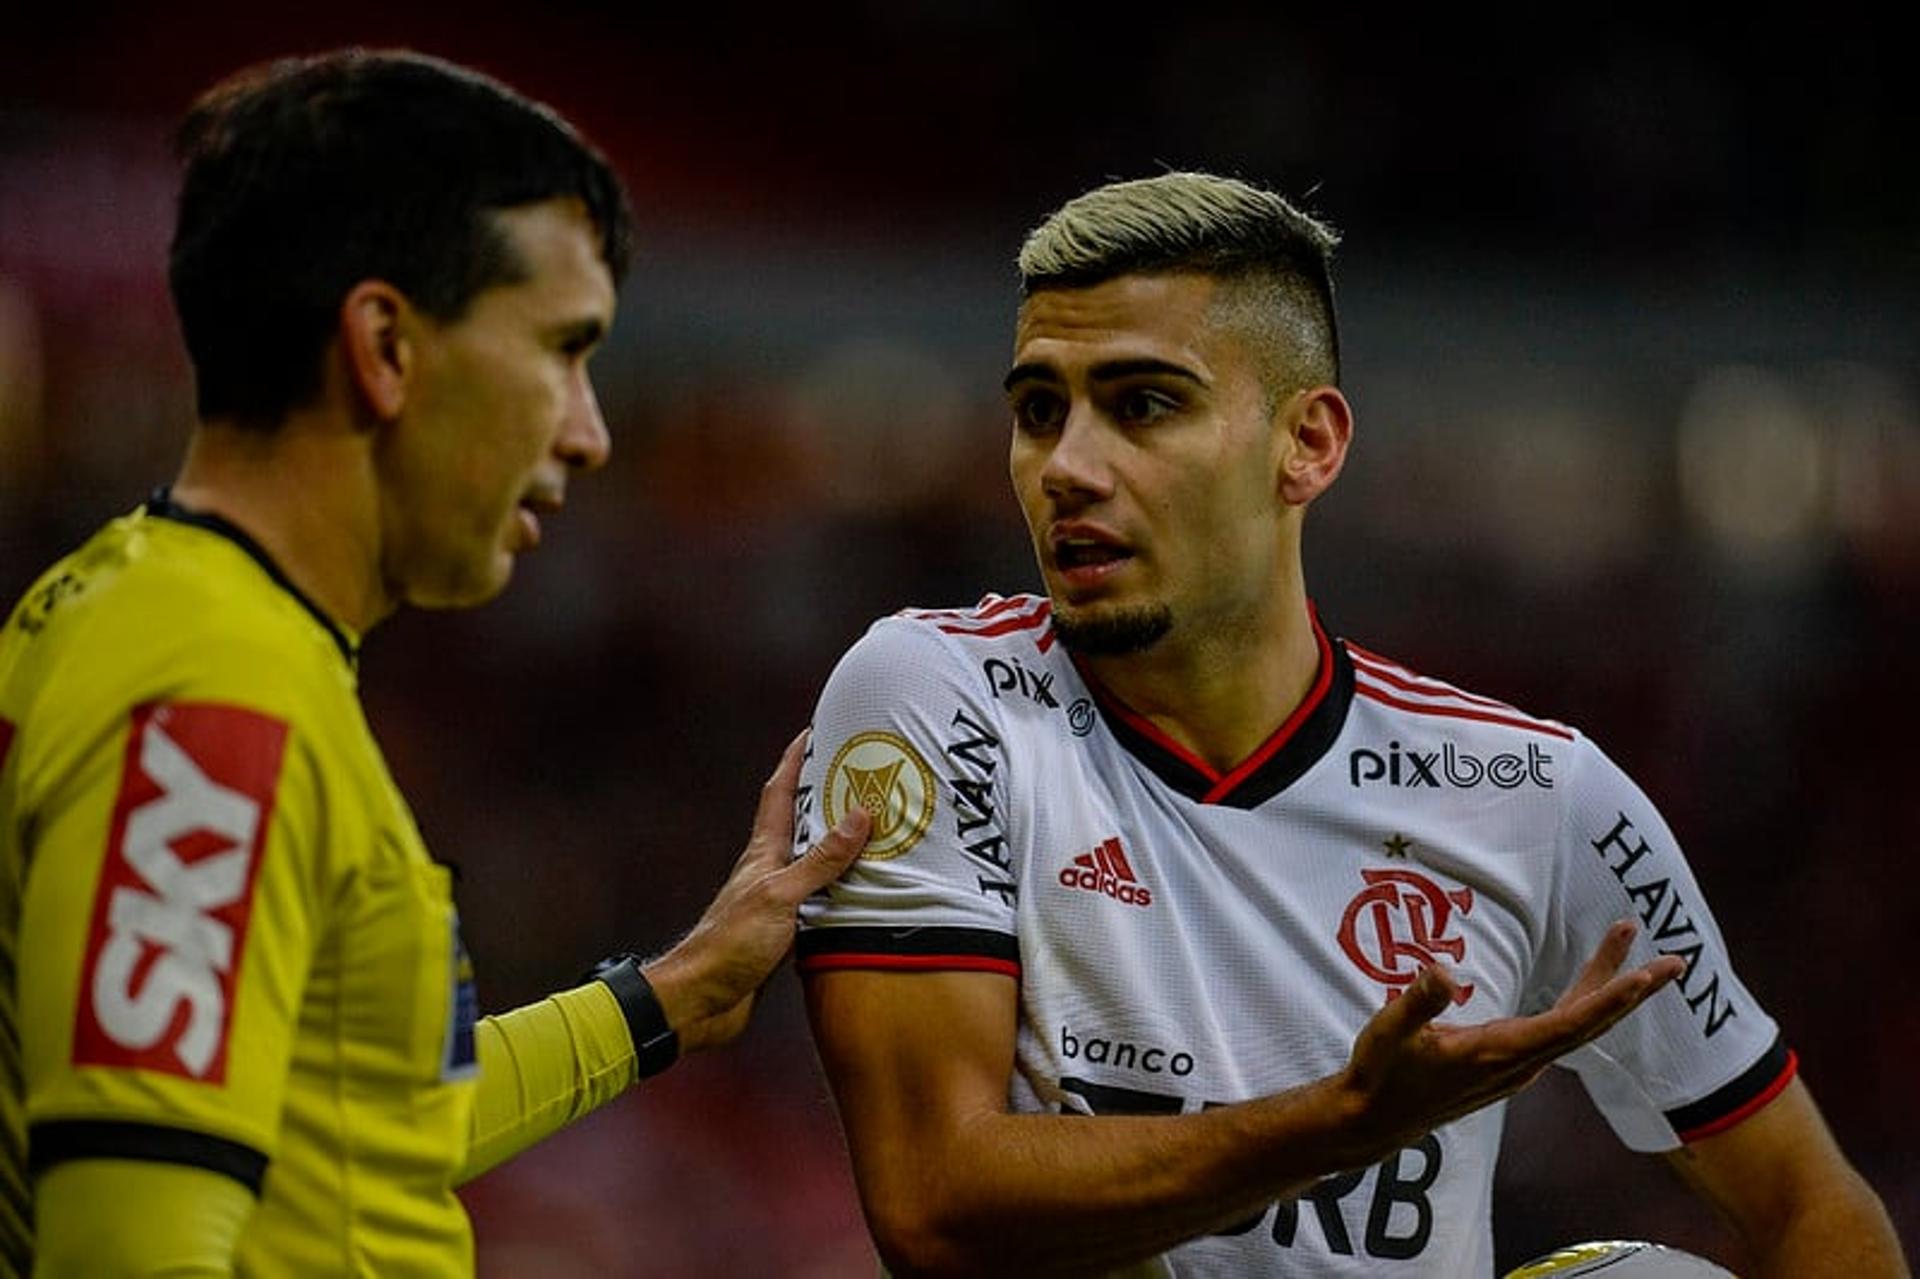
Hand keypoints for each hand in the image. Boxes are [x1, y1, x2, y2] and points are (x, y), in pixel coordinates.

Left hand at [643, 731, 869, 1053]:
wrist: (701, 999)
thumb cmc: (730, 944)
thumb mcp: (781, 896)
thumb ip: (821, 860)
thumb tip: (858, 816)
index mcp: (763, 854)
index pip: (779, 793)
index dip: (794, 760)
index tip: (813, 731)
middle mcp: (768, 871)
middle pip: (798, 823)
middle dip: (824, 796)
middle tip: (858, 776)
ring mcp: (775, 901)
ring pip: (810, 862)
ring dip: (836, 844)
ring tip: (872, 830)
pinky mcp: (782, 933)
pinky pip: (818, 899)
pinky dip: (839, 889)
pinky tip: (860, 894)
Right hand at [1332, 919, 1682, 1162]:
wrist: (1373, 1120)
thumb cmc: (1382, 1073)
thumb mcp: (1390, 1031)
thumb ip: (1419, 1002)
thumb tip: (1443, 970)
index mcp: (1499, 1052)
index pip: (1569, 1023)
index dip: (1610, 997)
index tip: (1647, 974)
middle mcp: (1520, 1064)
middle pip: (1589, 1023)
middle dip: (1632, 989)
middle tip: (1674, 961)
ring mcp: (1518, 1068)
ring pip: (1576, 1026)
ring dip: (1608, 990)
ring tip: (1625, 949)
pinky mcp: (1508, 1067)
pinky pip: (1561, 1033)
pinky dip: (1584, 1005)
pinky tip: (1586, 991)